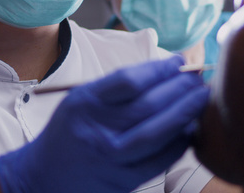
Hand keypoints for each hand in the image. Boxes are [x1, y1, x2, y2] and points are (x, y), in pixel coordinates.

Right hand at [0, 56, 209, 192]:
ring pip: (157, 133)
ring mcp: (110, 158)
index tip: (178, 62)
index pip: (130, 81)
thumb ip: (117, 87)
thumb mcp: (81, 99)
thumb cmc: (69, 131)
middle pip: (148, 106)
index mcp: (85, 103)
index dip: (160, 69)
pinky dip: (179, 143)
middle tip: (198, 78)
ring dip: (185, 113)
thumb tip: (166, 71)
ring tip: (201, 98)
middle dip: (180, 88)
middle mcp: (97, 130)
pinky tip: (190, 129)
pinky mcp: (123, 181)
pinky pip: (159, 161)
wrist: (42, 176)